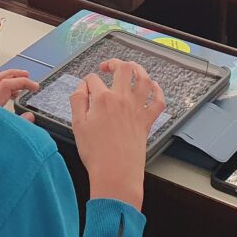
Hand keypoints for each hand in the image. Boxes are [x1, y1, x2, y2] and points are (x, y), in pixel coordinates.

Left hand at [0, 69, 38, 122]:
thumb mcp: (6, 137)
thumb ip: (19, 125)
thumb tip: (30, 115)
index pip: (6, 85)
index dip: (22, 82)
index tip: (34, 86)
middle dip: (13, 74)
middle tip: (26, 75)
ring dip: (9, 80)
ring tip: (22, 83)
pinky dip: (5, 89)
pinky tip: (14, 95)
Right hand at [71, 59, 165, 209]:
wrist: (116, 173)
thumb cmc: (96, 153)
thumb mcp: (77, 125)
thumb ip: (77, 101)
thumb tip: (81, 87)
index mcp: (103, 99)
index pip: (92, 79)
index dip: (86, 82)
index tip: (84, 89)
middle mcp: (122, 99)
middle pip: (122, 68)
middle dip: (114, 63)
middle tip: (107, 67)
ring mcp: (137, 109)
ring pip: (143, 79)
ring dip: (138, 69)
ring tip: (131, 67)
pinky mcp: (147, 120)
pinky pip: (158, 100)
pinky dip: (157, 90)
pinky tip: (153, 86)